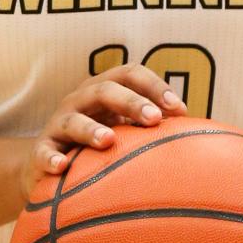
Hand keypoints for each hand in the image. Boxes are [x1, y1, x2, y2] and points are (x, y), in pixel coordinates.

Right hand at [19, 64, 187, 199]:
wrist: (50, 164)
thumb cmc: (99, 144)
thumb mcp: (125, 130)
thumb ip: (153, 127)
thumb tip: (201, 133)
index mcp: (104, 90)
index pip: (130, 74)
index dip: (154, 86)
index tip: (179, 109)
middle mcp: (80, 100)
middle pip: (105, 89)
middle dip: (131, 102)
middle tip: (153, 120)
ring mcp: (59, 125)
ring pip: (73, 119)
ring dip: (91, 129)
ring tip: (108, 141)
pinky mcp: (41, 151)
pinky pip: (43, 153)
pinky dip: (51, 159)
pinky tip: (62, 168)